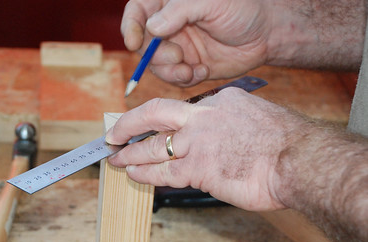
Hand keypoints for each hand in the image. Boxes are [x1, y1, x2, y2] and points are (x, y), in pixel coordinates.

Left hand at [106, 88, 307, 210]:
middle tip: (113, 135)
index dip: (163, 120)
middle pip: (154, 114)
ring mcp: (197, 143)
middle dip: (128, 124)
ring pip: (153, 146)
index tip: (153, 126)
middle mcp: (203, 117)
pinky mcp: (197, 169)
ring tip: (117, 160)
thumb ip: (231, 127)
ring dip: (131, 154)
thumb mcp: (257, 120)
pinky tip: (134, 174)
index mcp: (220, 102)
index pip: (182, 110)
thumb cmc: (286, 145)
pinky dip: (145, 173)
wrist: (299, 161)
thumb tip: (218, 142)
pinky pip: (163, 171)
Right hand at [121, 0, 272, 85]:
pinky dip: (184, 79)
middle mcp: (169, 26)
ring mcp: (177, 48)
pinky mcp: (188, 67)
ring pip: (156, 66)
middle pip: (142, 44)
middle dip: (155, 55)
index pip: (137, 13)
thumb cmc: (242, 9)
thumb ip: (179, 11)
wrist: (267, 35)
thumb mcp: (211, 2)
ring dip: (169, 72)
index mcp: (169, 4)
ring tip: (190, 69)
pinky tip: (203, 71)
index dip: (129, 27)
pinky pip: (174, 79)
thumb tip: (152, 28)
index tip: (132, 43)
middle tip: (178, 56)